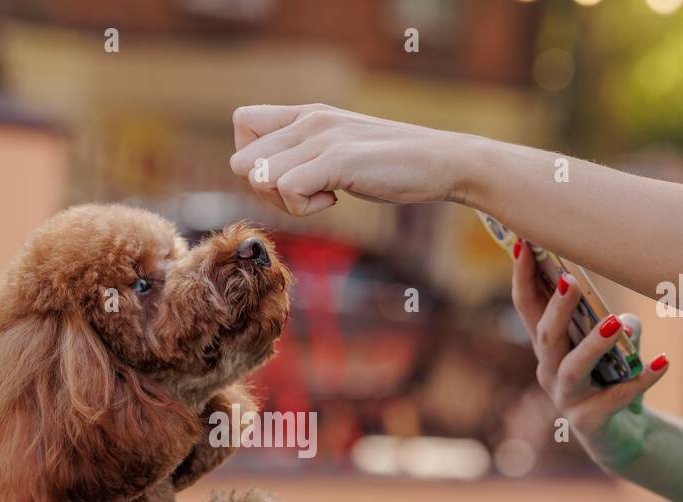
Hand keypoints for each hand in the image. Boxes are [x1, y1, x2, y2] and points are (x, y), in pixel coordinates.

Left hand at [230, 104, 470, 215]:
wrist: (441, 162)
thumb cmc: (391, 164)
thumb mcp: (338, 148)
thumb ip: (305, 153)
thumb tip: (266, 177)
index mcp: (306, 113)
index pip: (242, 123)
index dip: (252, 160)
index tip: (285, 177)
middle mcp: (308, 120)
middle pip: (242, 160)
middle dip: (264, 190)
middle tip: (302, 196)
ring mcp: (322, 137)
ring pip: (259, 176)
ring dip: (283, 201)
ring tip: (321, 198)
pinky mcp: (337, 159)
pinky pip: (288, 188)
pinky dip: (304, 208)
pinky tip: (333, 201)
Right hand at [511, 238, 668, 469]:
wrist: (618, 435)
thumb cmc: (610, 378)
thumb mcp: (614, 345)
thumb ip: (615, 325)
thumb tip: (622, 321)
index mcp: (548, 345)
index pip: (527, 306)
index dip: (522, 277)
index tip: (522, 244)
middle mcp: (548, 370)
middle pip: (546, 335)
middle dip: (557, 307)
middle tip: (570, 280)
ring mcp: (566, 398)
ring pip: (572, 368)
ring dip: (593, 344)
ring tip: (615, 323)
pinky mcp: (588, 420)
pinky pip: (616, 398)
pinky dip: (641, 380)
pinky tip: (662, 362)